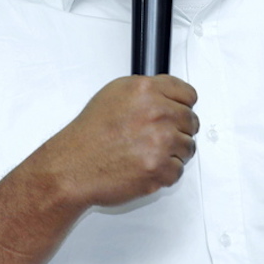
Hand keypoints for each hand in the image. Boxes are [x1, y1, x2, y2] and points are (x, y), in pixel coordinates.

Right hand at [41, 75, 198, 208]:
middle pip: (191, 121)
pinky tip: (145, 166)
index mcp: (147, 91)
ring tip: (148, 152)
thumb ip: (148, 90)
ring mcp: (161, 142)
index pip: (188, 94)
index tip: (177, 111)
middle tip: (158, 136)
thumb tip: (169, 94)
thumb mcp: (115, 93)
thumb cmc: (90, 134)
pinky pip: (178, 171)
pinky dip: (164, 173)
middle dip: (178, 129)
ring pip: (188, 147)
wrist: (72, 167)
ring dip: (173, 152)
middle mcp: (157, 114)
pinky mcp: (159, 169)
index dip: (182, 105)